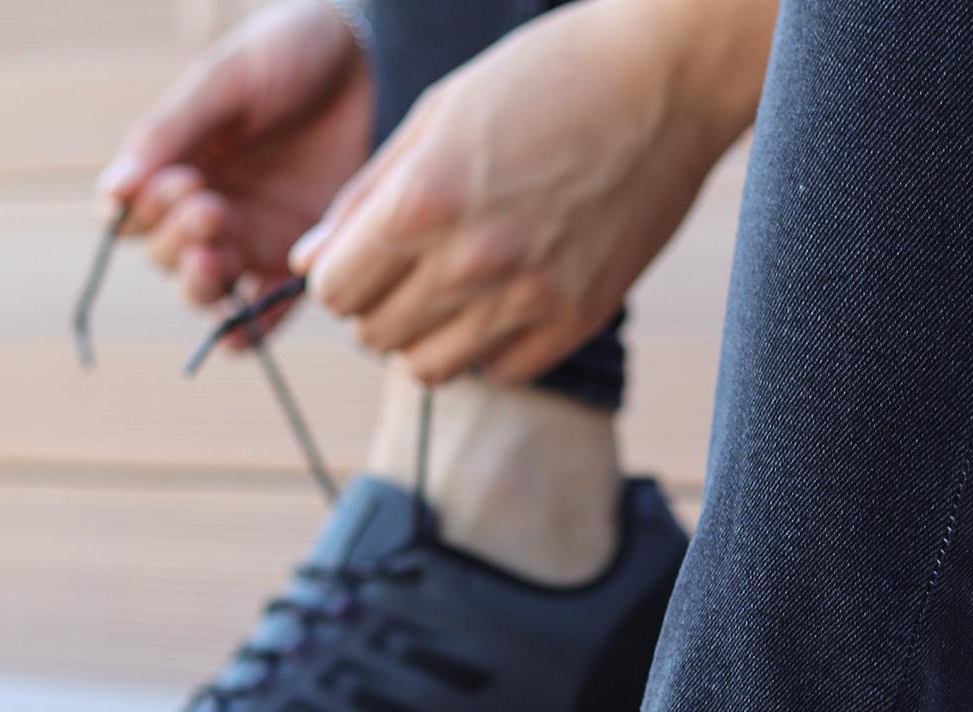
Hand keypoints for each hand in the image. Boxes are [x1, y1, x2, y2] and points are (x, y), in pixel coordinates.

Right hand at [100, 0, 372, 312]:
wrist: (370, 58)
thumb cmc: (287, 55)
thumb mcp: (223, 83)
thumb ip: (168, 135)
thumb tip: (111, 197)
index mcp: (179, 167)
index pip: (138, 218)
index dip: (145, 215)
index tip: (176, 182)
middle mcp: (210, 210)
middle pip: (169, 260)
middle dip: (178, 242)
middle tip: (208, 209)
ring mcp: (253, 240)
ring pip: (210, 288)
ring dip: (203, 283)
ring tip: (215, 252)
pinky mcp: (298, 261)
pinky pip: (266, 313)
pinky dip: (250, 332)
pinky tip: (236, 335)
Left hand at [292, 0, 772, 383]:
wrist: (667, 79)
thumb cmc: (545, 78)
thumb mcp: (438, 114)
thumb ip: (364, 196)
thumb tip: (305, 263)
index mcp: (423, 201)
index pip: (333, 291)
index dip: (336, 274)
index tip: (359, 255)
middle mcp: (469, 261)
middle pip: (374, 335)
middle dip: (376, 306)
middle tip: (407, 268)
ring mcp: (525, 298)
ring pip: (427, 368)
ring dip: (423, 335)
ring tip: (449, 290)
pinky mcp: (573, 321)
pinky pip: (496, 371)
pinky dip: (484, 348)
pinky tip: (500, 300)